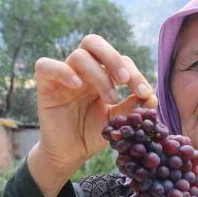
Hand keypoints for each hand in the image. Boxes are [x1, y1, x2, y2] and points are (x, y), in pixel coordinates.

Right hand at [32, 35, 156, 179]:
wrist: (70, 154)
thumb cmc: (93, 134)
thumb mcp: (117, 121)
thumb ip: (133, 108)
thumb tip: (152, 97)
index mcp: (102, 75)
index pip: (119, 60)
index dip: (134, 73)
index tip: (145, 93)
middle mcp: (83, 71)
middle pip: (94, 43)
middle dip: (114, 58)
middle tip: (125, 81)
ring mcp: (64, 76)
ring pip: (79, 55)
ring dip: (99, 74)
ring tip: (110, 98)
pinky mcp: (45, 86)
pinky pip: (46, 66)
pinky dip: (63, 71)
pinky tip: (77, 85)